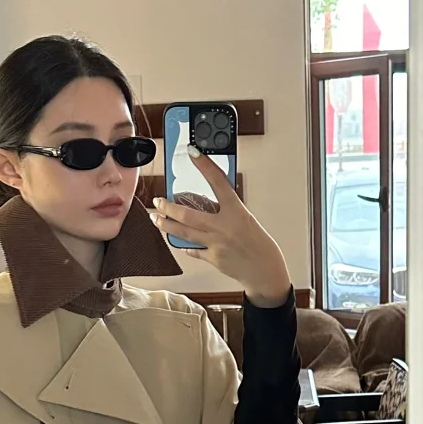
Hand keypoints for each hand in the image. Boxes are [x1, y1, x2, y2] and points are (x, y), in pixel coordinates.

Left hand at [152, 147, 291, 307]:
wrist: (265, 271)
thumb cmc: (258, 244)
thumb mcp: (245, 219)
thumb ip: (227, 210)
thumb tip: (208, 203)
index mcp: (236, 211)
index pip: (218, 182)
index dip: (205, 166)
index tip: (193, 152)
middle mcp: (224, 227)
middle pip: (187, 214)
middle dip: (168, 207)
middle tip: (158, 200)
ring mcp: (216, 244)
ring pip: (183, 233)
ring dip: (166, 225)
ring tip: (157, 219)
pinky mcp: (212, 259)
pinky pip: (193, 250)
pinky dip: (185, 245)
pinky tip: (178, 240)